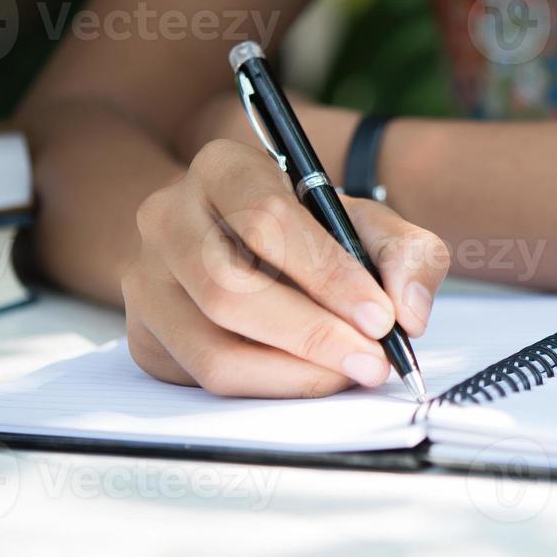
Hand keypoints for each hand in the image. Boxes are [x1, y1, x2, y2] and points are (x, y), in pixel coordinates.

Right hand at [123, 138, 448, 396]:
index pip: (267, 220)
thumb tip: (410, 312)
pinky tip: (313, 379)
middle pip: (229, 290)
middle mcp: (168, 219)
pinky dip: (270, 389)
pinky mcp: (145, 337)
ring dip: (293, 373)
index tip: (381, 318)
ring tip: (349, 374)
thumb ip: (406, 254)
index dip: (328, 275)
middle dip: (313, 335)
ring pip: (212, 348)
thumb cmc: (311, 232)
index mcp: (222, 168)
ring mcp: (147, 282)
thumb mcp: (368, 223)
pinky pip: (203, 379)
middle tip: (373, 361)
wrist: (239, 245)